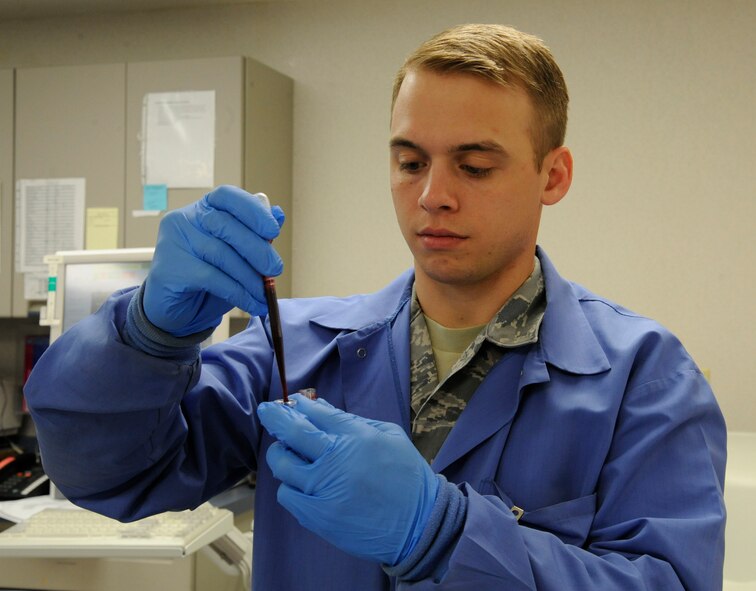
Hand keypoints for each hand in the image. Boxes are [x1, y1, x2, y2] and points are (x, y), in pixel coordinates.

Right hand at [143, 185, 283, 335]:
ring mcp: (174, 242)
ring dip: (249, 277)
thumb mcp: (237, 255)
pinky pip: (211, 278)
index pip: (226, 196)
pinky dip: (237, 292)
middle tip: (275, 269)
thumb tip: (279, 214)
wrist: (176, 308)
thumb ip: (255, 235)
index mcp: (203, 209)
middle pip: (226, 225)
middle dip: (257, 249)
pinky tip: (251, 303)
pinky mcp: (169, 269)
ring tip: (264, 294)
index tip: (273, 230)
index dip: (252, 210)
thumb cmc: (209, 277)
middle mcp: (185, 220)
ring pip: (221, 254)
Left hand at [257, 394, 439, 565]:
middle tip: (267, 411)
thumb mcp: (389, 435)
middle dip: (274, 416)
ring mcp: (324, 488)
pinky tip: (299, 484)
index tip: (291, 403)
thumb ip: (352, 421)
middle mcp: (336, 458)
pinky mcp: (318, 515)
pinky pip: (287, 495)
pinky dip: (289, 487)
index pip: (316, 413)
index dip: (299, 405)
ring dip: (279, 454)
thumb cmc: (407, 476)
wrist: (419, 524)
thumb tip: (320, 406)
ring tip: (283, 452)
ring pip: (283, 465)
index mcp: (355, 435)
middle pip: (292, 432)